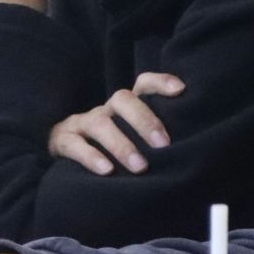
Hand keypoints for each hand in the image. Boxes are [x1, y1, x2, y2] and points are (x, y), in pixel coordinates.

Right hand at [48, 71, 184, 173]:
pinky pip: (74, 145)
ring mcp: (82, 123)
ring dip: (122, 144)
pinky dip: (91, 156)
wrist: (62, 153)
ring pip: (100, 123)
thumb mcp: (131, 140)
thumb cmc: (109, 149)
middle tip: (163, 144)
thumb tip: (190, 151)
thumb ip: (153, 140)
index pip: (143, 84)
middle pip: (123, 99)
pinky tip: (107, 171)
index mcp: (124, 107)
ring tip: (140, 166)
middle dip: (144, 120)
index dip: (161, 82)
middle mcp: (105, 110)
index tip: (181, 90)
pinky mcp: (63, 140)